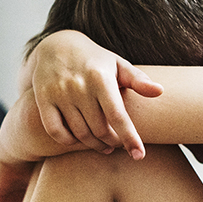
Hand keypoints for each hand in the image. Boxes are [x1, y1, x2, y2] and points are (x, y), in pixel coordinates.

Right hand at [29, 31, 162, 159]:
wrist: (56, 46)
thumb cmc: (95, 60)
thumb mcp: (117, 64)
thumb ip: (138, 79)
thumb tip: (159, 91)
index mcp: (100, 77)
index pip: (118, 116)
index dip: (129, 138)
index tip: (139, 155)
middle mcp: (78, 86)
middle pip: (100, 129)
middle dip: (112, 142)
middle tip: (118, 145)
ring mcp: (58, 93)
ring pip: (79, 133)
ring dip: (94, 145)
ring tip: (104, 146)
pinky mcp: (43, 99)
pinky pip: (56, 131)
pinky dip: (69, 141)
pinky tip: (79, 140)